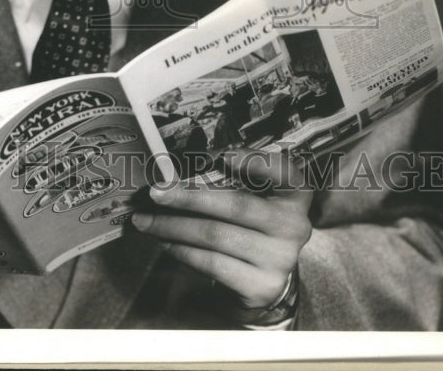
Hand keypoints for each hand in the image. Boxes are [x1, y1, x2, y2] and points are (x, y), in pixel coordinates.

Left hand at [130, 150, 311, 314]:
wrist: (266, 281)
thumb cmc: (251, 228)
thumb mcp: (254, 201)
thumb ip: (231, 183)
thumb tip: (175, 173)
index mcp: (295, 196)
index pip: (285, 173)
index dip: (256, 162)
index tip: (223, 156)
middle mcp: (293, 226)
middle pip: (236, 205)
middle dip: (189, 197)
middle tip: (155, 193)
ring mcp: (279, 259)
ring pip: (216, 236)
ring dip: (174, 226)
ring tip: (147, 221)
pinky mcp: (261, 286)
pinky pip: (212, 263)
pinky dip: (183, 251)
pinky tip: (165, 242)